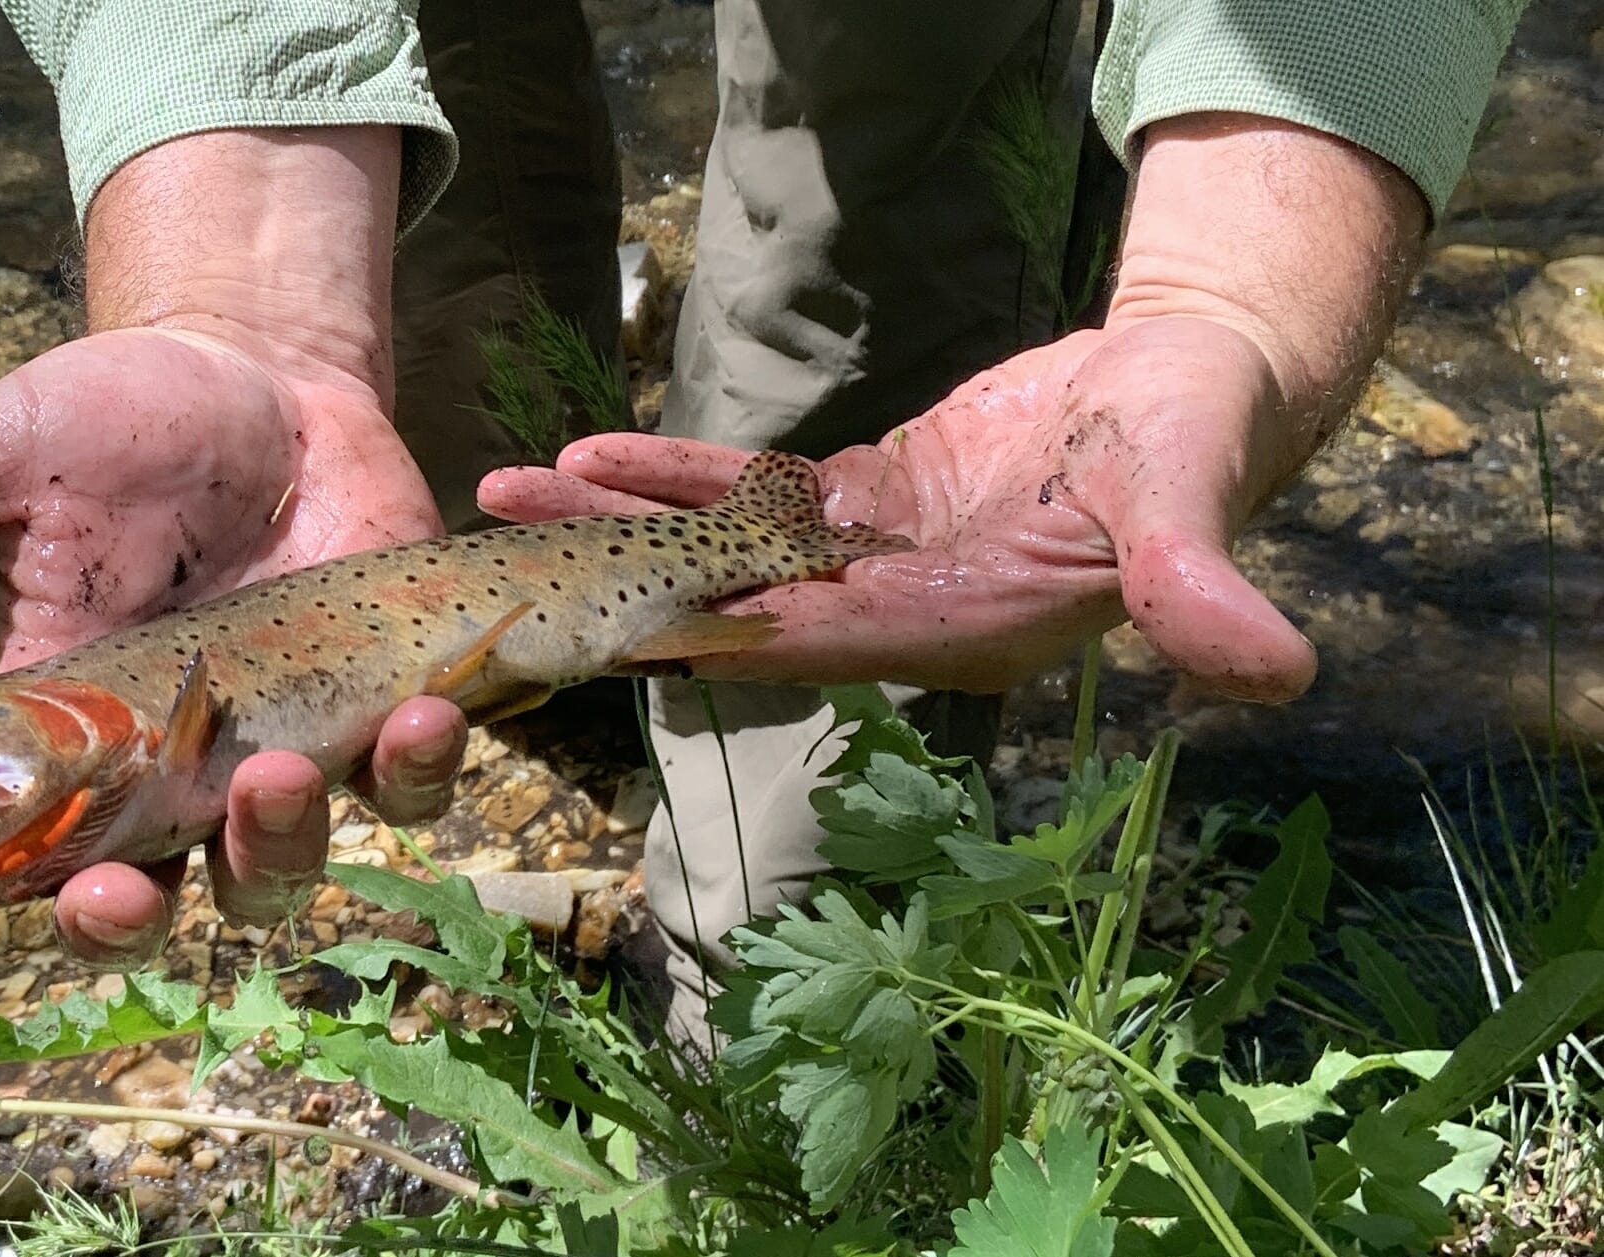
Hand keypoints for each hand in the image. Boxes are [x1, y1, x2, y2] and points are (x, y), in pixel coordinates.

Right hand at [0, 129, 467, 1028]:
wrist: (259, 374)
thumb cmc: (116, 427)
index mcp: (55, 739)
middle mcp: (162, 775)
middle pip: (143, 900)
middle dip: (125, 917)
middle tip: (114, 887)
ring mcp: (277, 750)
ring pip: (278, 866)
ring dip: (278, 847)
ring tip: (276, 778)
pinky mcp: (382, 704)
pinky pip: (409, 777)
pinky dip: (421, 763)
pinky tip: (423, 713)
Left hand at [482, 112, 1426, 701]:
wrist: (1193, 384)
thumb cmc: (1199, 435)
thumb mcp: (1193, 507)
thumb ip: (1200, 588)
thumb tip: (1275, 672)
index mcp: (965, 627)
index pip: (824, 639)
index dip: (722, 634)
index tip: (614, 633)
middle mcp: (901, 609)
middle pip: (738, 604)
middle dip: (621, 589)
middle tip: (501, 576)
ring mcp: (875, 558)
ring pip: (724, 546)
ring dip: (617, 525)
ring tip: (510, 496)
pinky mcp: (865, 503)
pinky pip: (751, 494)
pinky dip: (676, 476)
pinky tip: (594, 452)